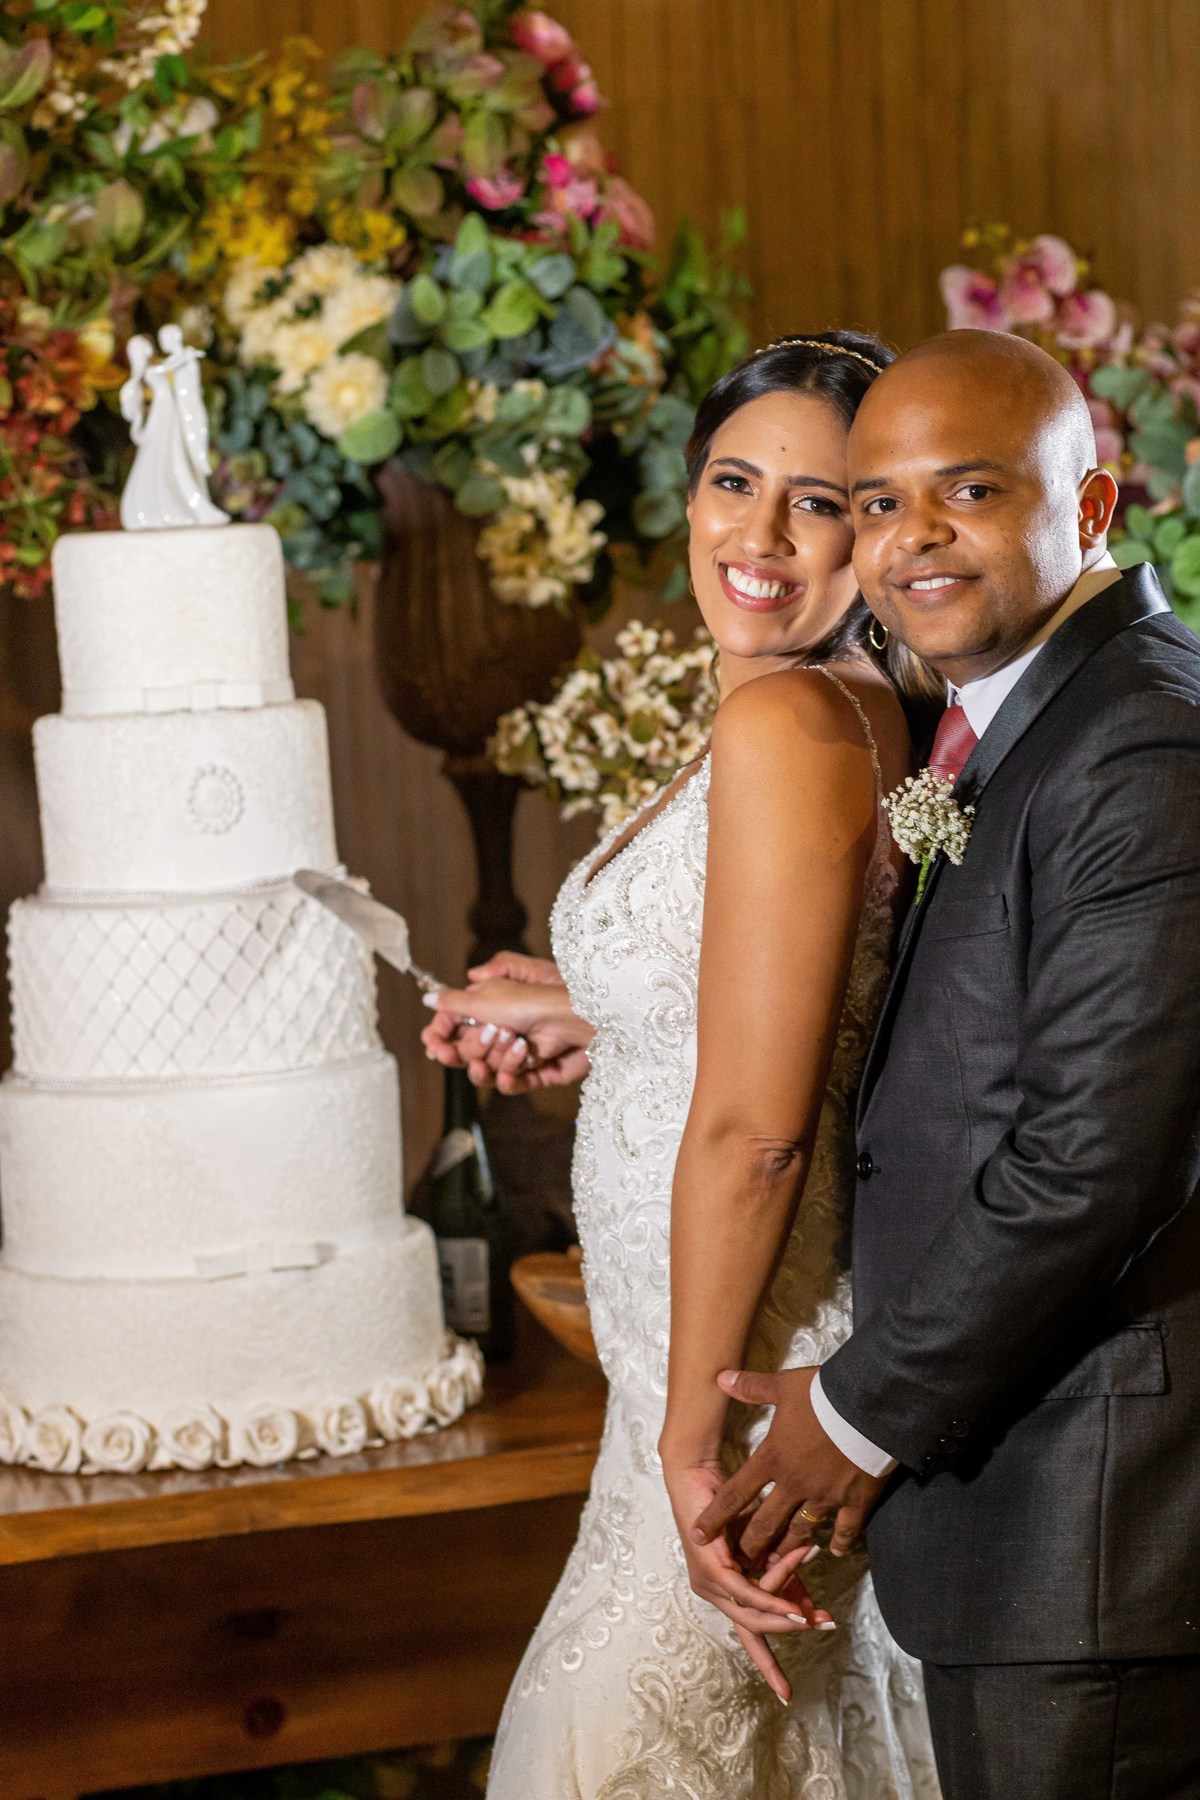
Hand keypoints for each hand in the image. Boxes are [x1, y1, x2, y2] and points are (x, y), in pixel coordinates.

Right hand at [420, 953, 593, 1094]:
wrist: (579, 1018)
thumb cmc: (534, 999)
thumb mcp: (489, 993)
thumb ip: (454, 1000)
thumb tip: (428, 999)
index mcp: (488, 1009)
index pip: (454, 1029)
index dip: (441, 1037)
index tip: (434, 1043)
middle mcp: (501, 1031)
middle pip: (466, 1053)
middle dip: (472, 1046)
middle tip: (489, 1035)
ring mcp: (518, 1054)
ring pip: (485, 1071)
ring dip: (494, 1058)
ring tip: (513, 1042)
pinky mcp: (536, 1073)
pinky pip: (510, 1084)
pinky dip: (509, 1076)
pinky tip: (518, 1063)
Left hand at [663, 1459, 830, 1704]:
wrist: (700, 1472)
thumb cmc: (730, 1504)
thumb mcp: (765, 1545)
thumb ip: (782, 1573)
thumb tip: (809, 1603)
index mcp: (724, 1590)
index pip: (748, 1633)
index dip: (767, 1664)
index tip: (785, 1693)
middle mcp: (712, 1592)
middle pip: (751, 1631)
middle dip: (785, 1640)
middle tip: (823, 1633)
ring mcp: (707, 1583)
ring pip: (752, 1613)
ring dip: (786, 1615)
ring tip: (815, 1618)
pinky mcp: (709, 1568)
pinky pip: (746, 1593)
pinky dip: (771, 1601)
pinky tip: (793, 1609)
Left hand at [693, 1368, 885, 1565]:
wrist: (868, 1406)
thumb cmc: (822, 1395)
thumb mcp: (782, 1386)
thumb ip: (750, 1387)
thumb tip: (721, 1376)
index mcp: (773, 1458)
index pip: (735, 1492)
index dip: (715, 1516)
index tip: (698, 1535)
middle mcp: (794, 1484)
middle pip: (766, 1522)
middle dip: (751, 1544)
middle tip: (742, 1561)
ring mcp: (824, 1496)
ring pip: (801, 1530)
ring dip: (787, 1547)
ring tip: (778, 1561)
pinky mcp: (854, 1501)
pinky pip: (845, 1529)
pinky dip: (840, 1542)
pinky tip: (834, 1552)